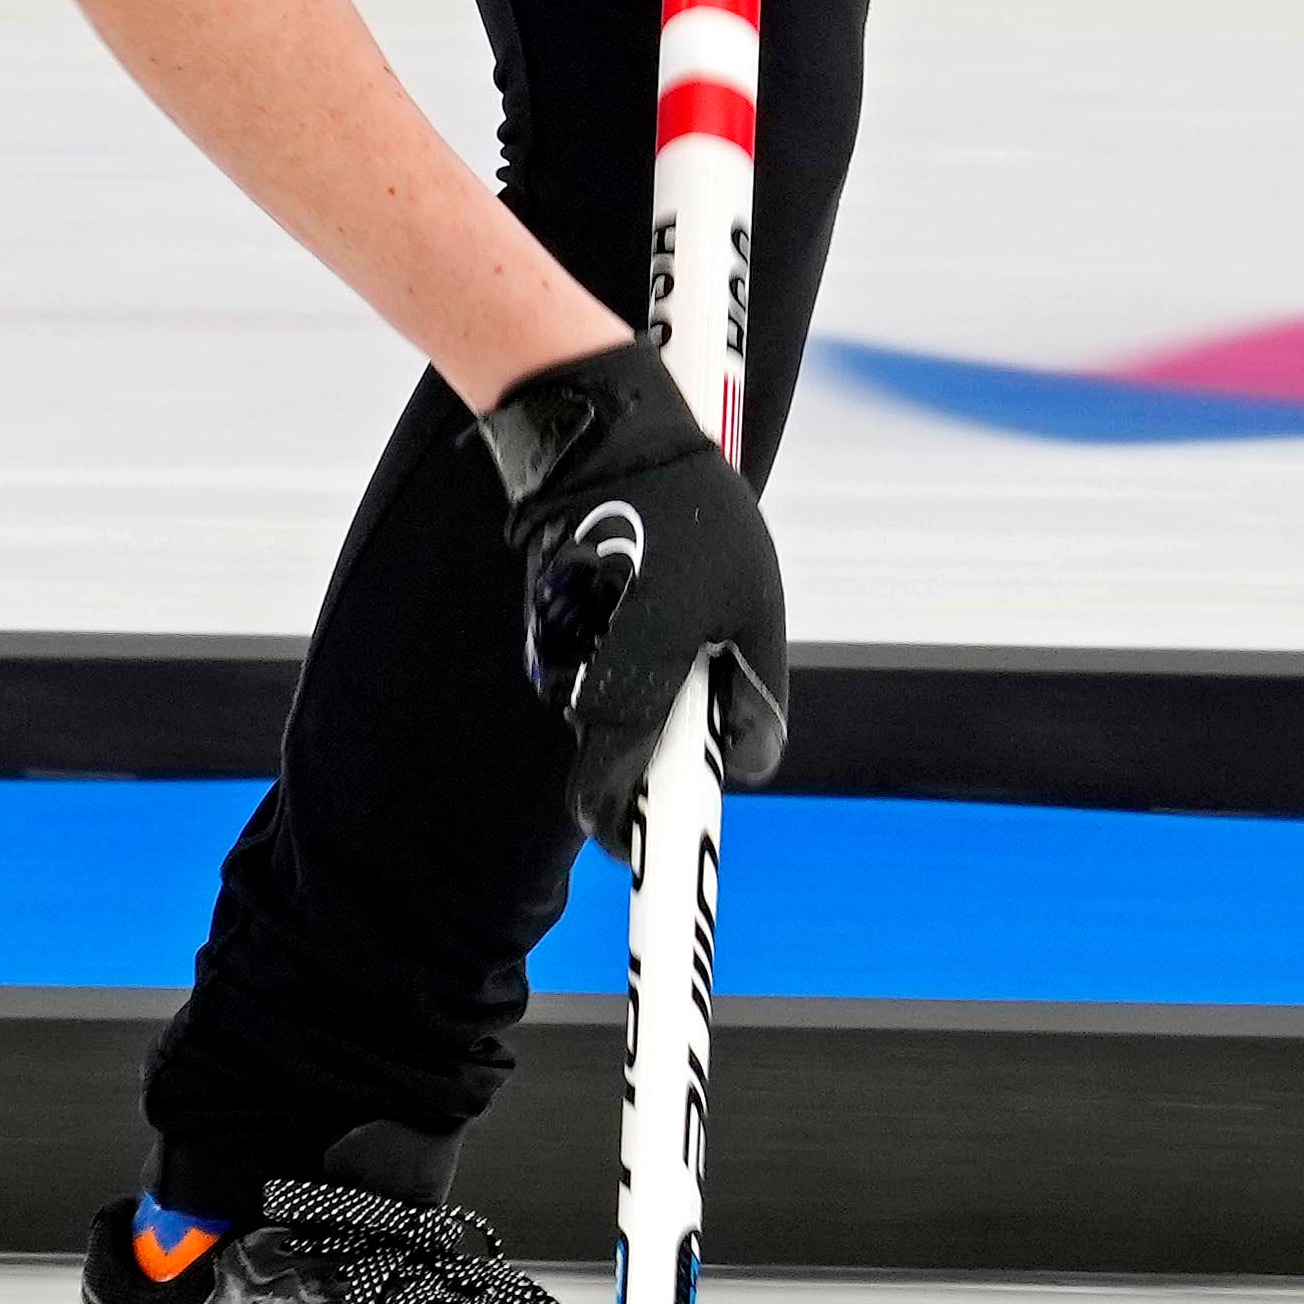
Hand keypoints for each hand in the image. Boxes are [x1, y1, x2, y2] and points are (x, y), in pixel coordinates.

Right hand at [475, 341, 791, 864]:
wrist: (604, 435)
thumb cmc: (691, 518)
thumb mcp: (755, 610)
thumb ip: (756, 696)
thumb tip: (752, 754)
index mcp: (628, 691)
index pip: (608, 804)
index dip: (634, 844)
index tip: (657, 868)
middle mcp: (575, 681)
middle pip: (615, 756)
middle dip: (664, 744)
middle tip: (712, 694)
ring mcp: (553, 648)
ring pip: (607, 705)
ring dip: (648, 687)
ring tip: (688, 610)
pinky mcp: (547, 617)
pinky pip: (591, 660)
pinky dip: (624, 648)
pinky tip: (652, 584)